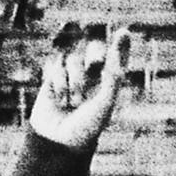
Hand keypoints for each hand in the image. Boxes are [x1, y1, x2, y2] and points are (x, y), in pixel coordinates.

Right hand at [28, 27, 129, 150]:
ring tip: (74, 103)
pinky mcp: (51, 79)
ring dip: (75, 80)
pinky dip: (58, 83)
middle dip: (94, 55)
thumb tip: (117, 50)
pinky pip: (55, 66)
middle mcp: (90, 79)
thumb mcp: (105, 102)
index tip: (124, 32)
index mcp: (108, 86)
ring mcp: (69, 77)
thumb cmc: (87, 128)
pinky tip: (60, 102)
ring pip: (72, 59)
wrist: (58, 143)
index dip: (119, 46)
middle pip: (92, 50)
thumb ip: (113, 76)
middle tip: (95, 64)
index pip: (115, 60)